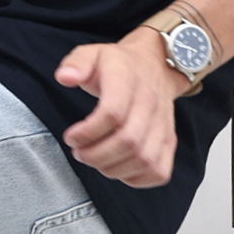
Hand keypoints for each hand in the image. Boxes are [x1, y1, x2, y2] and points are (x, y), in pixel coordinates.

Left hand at [55, 28, 189, 187]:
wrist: (155, 65)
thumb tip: (65, 77)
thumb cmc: (119, 65)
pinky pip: (159, 171)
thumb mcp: (92, 53)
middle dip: (96, 155)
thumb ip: (76, 63)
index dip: (87, 132)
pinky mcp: (169, 140)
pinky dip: (136, 179)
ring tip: (94, 160)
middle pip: (128, 141)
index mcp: (128, 79)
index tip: (71, 136)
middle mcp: (150, 102)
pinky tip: (117, 169)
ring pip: (144, 159)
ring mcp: (163, 124)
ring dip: (112, 168)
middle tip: (79, 152)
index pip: (112, 113)